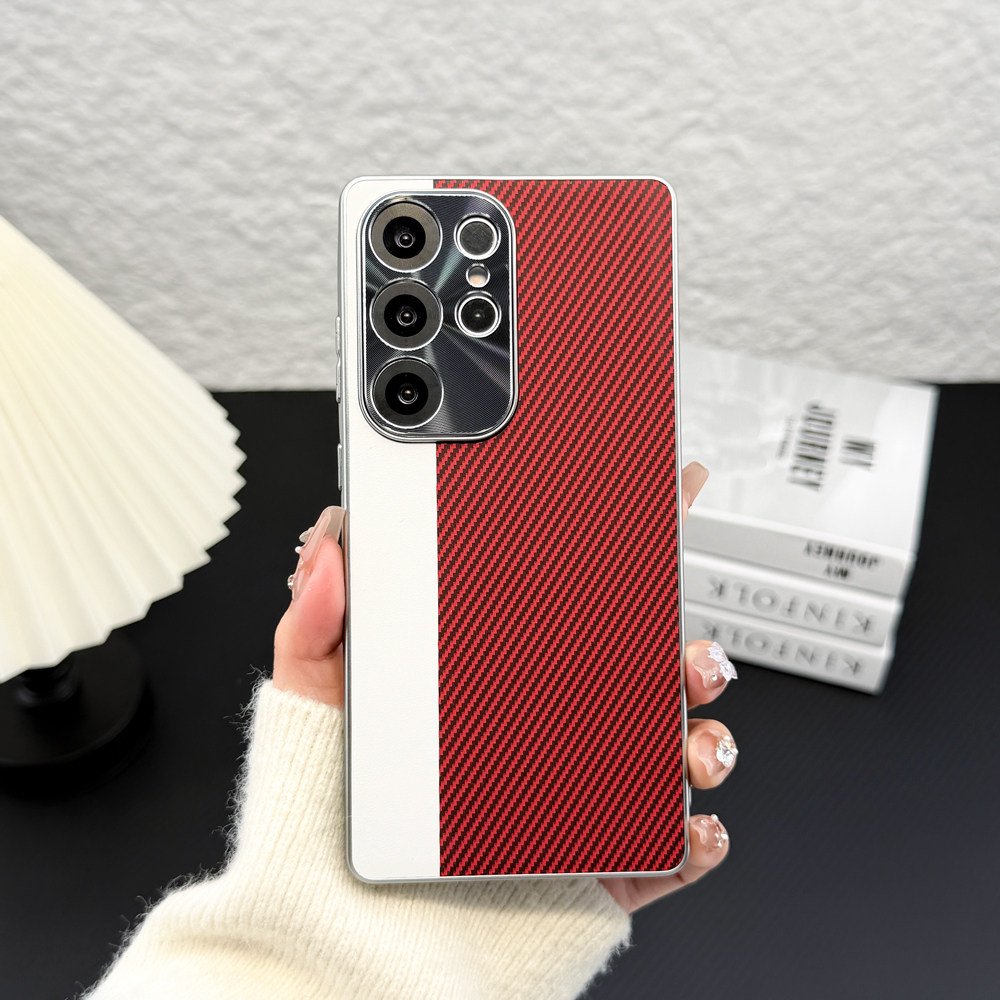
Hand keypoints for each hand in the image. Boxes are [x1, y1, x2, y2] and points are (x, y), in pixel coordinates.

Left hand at [273, 462, 735, 914]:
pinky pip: (667, 851)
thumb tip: (328, 545)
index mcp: (505, 679)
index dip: (630, 551)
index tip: (665, 501)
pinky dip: (697, 839)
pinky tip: (689, 825)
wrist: (349, 923)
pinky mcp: (597, 862)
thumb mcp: (316, 699)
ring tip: (692, 739)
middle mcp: (553, 729)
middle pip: (644, 675)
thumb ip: (316, 620)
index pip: (576, 604)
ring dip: (706, 737)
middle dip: (690, 651)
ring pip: (671, 754)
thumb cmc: (337, 808)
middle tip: (689, 650)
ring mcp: (582, 794)